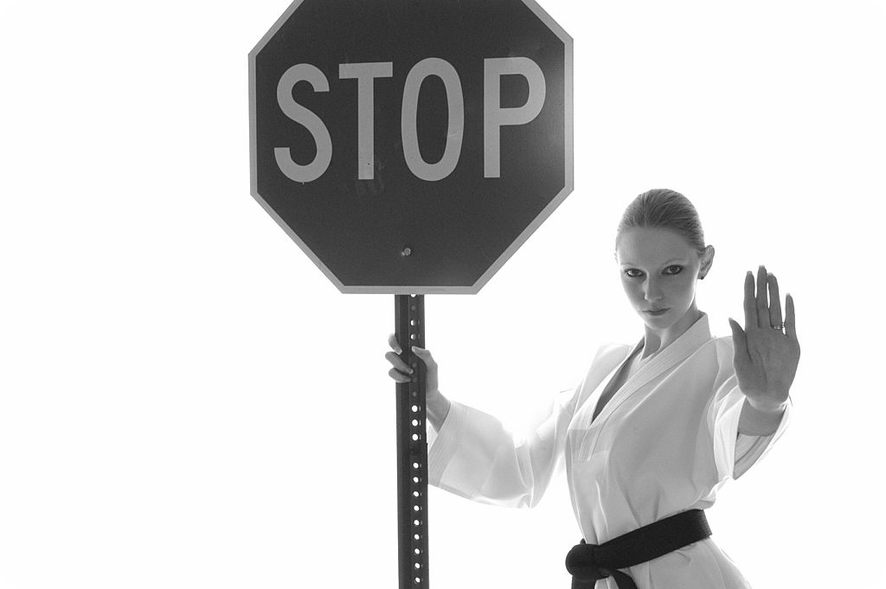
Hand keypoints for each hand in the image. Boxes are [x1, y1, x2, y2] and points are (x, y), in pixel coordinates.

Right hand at [385, 333, 438, 395]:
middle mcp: (403, 356)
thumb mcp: (433, 365)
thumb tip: (414, 348)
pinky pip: (391, 372)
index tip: (401, 347)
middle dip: (394, 348)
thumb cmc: (431, 377)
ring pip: (389, 358)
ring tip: (411, 372)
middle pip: (391, 346)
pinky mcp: (396, 375)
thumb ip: (427, 355)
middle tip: (401, 353)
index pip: (399, 338)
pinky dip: (399, 376)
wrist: (429, 394)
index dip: (395, 339)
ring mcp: (398, 365)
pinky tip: (408, 379)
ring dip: (399, 364)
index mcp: (412, 350)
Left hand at [728, 266, 799, 411]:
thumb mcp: (740, 361)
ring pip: (776, 310)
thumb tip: (731, 318)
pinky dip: (790, 311)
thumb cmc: (749, 381)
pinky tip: (788, 297)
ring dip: (775, 293)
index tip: (748, 275)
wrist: (767, 396)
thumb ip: (738, 340)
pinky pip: (790, 324)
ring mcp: (778, 337)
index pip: (748, 307)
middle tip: (761, 267)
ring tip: (773, 276)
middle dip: (761, 286)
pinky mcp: (791, 345)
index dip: (748, 291)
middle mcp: (764, 332)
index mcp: (750, 335)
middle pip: (762, 304)